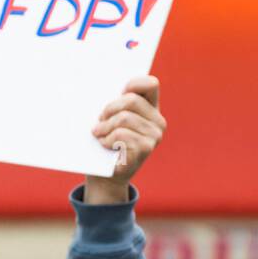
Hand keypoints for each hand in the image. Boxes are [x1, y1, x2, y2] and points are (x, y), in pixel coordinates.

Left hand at [85, 76, 165, 204]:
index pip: (150, 84)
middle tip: (100, 120)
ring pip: (124, 118)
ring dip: (105, 127)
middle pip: (131, 100)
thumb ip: (116, 103)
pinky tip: (106, 145)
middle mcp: (158, 121)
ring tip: (99, 134)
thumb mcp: (111, 118)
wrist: (106, 174)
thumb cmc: (106, 142)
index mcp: (151, 109)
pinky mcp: (146, 148)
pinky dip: (107, 139)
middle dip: (109, 109)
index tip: (118, 92)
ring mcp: (154, 135)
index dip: (133, 84)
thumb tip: (102, 85)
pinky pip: (121, 134)